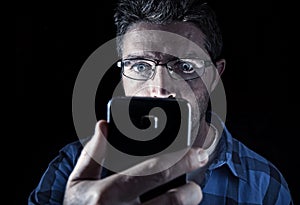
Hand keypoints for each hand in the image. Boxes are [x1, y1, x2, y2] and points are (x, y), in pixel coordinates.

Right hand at [63, 120, 208, 204]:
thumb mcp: (77, 183)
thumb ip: (92, 155)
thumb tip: (104, 126)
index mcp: (106, 196)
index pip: (152, 173)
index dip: (178, 160)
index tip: (195, 152)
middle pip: (172, 201)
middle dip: (192, 186)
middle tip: (201, 171)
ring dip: (187, 202)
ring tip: (190, 191)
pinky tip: (172, 201)